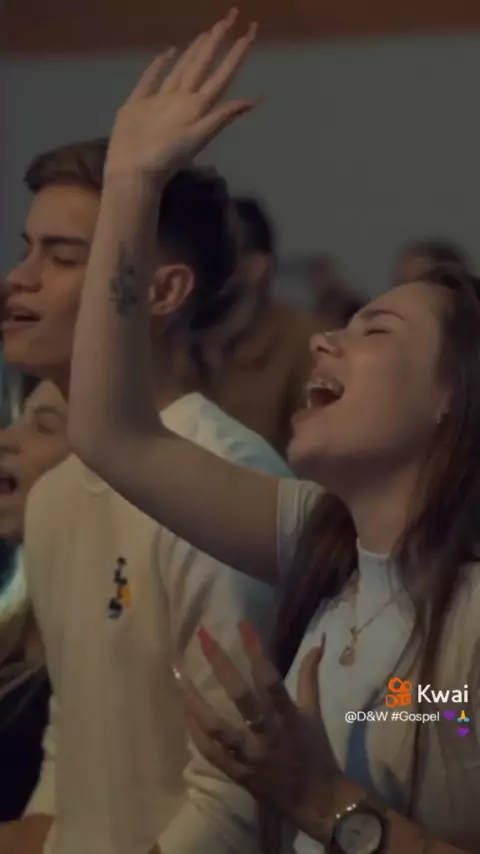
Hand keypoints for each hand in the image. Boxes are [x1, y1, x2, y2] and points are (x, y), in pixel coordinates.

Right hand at [105, 8, 258, 182]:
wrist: (133, 172)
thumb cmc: (165, 157)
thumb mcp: (198, 136)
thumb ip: (222, 116)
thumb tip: (254, 100)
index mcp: (198, 106)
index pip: (222, 73)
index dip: (237, 52)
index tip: (251, 30)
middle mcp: (183, 100)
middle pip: (204, 64)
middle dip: (218, 40)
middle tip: (231, 15)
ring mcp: (161, 101)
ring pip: (182, 69)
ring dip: (195, 51)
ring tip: (208, 33)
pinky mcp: (138, 104)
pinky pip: (152, 78)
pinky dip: (159, 65)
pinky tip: (168, 53)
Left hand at [175, 623, 342, 838]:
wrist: (319, 805)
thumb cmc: (317, 754)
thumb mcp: (314, 714)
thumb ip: (309, 679)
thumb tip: (315, 645)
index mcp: (288, 717)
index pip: (270, 678)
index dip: (256, 650)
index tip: (242, 623)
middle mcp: (267, 734)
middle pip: (240, 696)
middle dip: (220, 663)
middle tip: (202, 636)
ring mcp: (250, 756)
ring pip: (216, 727)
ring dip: (194, 701)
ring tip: (177, 675)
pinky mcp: (239, 775)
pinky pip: (212, 753)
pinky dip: (196, 734)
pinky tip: (184, 713)